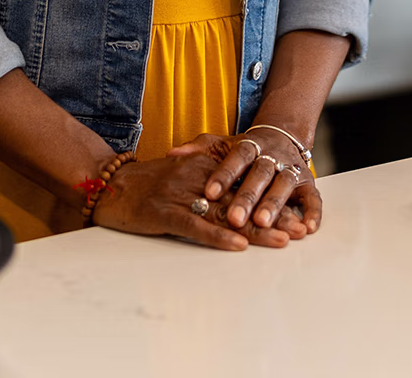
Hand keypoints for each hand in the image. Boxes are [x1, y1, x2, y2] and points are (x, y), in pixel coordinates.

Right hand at [91, 151, 296, 248]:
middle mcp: (199, 177)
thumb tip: (245, 197)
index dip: (274, 200)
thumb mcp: (186, 173)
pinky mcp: (164, 212)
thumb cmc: (150, 184)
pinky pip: (195, 225)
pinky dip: (218, 236)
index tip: (299, 213)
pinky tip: (238, 245)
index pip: (247, 185)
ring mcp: (181, 194)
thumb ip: (213, 180)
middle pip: (244, 199)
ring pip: (226, 213)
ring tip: (283, 241)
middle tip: (301, 230)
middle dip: (275, 216)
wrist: (109, 185)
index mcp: (206, 166)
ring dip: (257, 229)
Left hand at [169, 131, 321, 235]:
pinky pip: (314, 197)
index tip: (209, 192)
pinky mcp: (308, 184)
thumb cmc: (245, 150)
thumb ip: (199, 150)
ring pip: (284, 184)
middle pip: (260, 173)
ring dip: (275, 203)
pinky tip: (307, 227)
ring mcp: (291, 168)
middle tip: (235, 217)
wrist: (282, 136)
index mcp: (250, 145)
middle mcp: (272, 156)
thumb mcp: (222, 145)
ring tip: (263, 223)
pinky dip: (313, 212)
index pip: (236, 157)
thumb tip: (172, 153)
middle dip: (248, 195)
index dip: (224, 174)